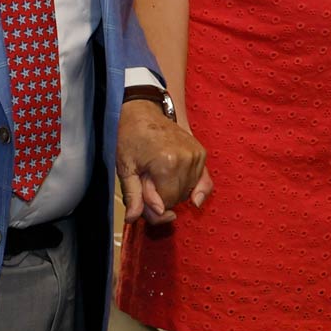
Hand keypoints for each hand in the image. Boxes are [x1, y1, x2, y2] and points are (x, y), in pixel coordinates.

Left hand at [116, 99, 212, 224]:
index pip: (165, 202)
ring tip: (159, 174)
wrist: (142, 111)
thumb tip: (135, 219)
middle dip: (162, 198)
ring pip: (188, 192)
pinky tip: (195, 199)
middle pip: (177, 199)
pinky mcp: (201, 153)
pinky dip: (198, 190)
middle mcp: (186, 159)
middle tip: (148, 181)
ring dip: (175, 191)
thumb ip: (132, 196)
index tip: (142, 188)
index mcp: (167, 164)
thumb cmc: (130, 137)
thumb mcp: (125, 167)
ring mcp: (196, 155)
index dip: (151, 202)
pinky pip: (204, 182)